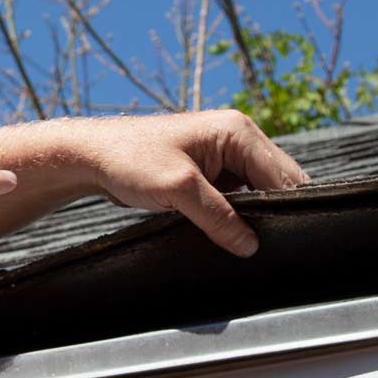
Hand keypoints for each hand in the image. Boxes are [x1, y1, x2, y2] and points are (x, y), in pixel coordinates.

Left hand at [74, 110, 307, 256]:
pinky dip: (240, 215)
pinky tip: (235, 233)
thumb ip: (219, 218)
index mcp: (238, 131)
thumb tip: (250, 246)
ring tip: (250, 240)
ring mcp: (227, 156)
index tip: (285, 239)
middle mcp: (239, 139)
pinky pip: (241, 197)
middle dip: (274, 211)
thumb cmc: (129, 159)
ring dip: (256, 215)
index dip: (287, 208)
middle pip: (278, 182)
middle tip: (269, 244)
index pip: (283, 175)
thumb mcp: (179, 190)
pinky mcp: (214, 173)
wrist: (91, 156)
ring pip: (260, 192)